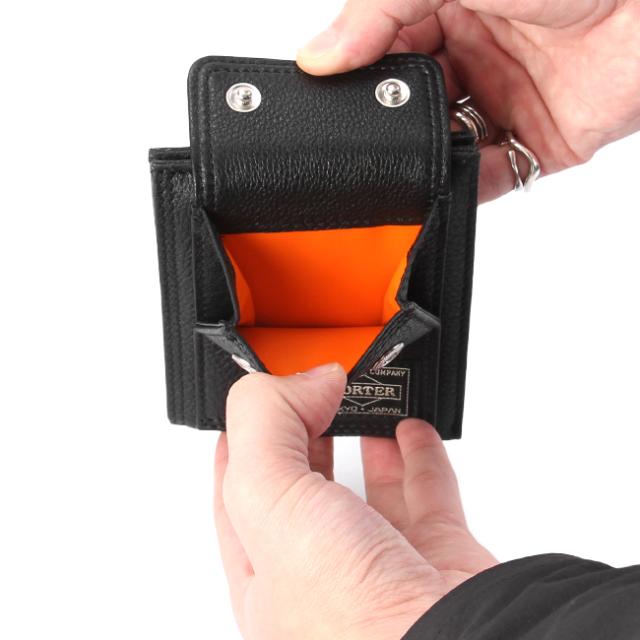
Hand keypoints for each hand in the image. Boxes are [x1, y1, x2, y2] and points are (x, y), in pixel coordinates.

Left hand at [215, 364, 494, 639]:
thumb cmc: (352, 624)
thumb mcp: (271, 503)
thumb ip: (267, 426)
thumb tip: (307, 380)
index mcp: (265, 570)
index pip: (239, 489)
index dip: (244, 435)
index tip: (260, 392)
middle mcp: (321, 571)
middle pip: (303, 482)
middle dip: (302, 428)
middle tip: (310, 386)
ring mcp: (382, 563)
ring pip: (365, 485)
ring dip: (360, 436)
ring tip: (357, 397)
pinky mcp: (439, 555)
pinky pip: (427, 489)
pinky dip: (418, 453)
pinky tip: (412, 428)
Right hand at [298, 0, 639, 201]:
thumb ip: (380, 11)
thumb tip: (319, 55)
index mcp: (448, 8)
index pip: (384, 53)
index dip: (359, 79)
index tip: (334, 97)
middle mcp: (475, 56)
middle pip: (412, 107)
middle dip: (393, 124)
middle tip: (381, 128)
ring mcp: (505, 101)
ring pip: (446, 146)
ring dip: (426, 159)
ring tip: (415, 156)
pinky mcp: (538, 141)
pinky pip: (491, 176)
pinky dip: (466, 188)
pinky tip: (447, 186)